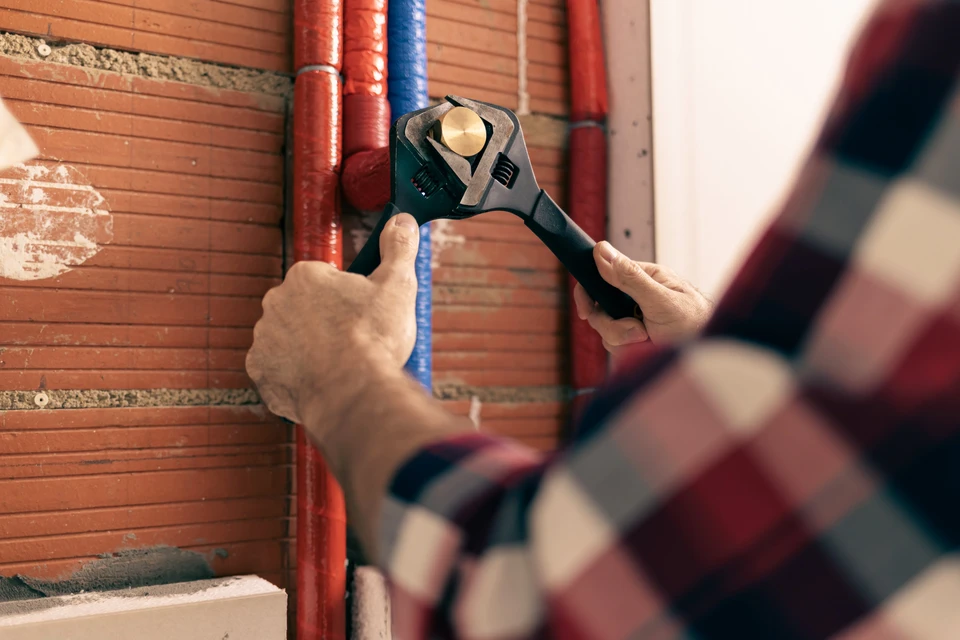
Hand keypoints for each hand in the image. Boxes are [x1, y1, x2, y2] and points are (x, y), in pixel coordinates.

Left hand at [246, 214, 419, 425]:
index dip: (345, 297)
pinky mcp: (261, 373)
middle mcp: (276, 303)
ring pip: (288, 339)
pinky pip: (277, 371)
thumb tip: (403, 221)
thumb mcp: (398, 285)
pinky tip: (321, 381)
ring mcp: (264, 339)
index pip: (323, 279)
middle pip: (303, 308)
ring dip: (308, 348)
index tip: (360, 313)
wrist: (352, 391)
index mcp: (305, 277)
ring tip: (339, 364)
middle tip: (353, 339)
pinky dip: (295, 377)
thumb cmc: (373, 339)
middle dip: (323, 321)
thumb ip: (399, 248)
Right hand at [574, 241, 712, 352]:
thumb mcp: (660, 299)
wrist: (708, 358)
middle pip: (601, 309)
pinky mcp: (635, 340)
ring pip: (606, 331)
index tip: (586, 310)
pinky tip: (647, 349)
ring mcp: (634, 320)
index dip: (589, 292)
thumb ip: (629, 277)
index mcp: (644, 278)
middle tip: (638, 333)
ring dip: (625, 341)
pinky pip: (615, 347)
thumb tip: (601, 250)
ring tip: (649, 341)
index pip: (603, 275)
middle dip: (614, 326)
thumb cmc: (696, 325)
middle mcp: (636, 297)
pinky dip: (628, 352)